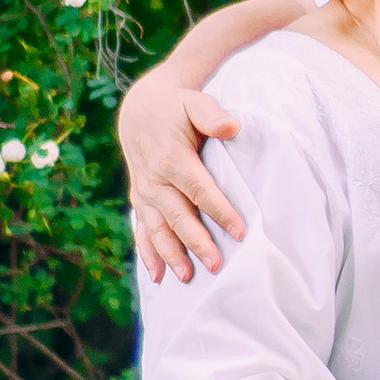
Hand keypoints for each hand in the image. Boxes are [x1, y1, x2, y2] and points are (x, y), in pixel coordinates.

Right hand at [122, 67, 247, 282]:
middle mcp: (154, 180)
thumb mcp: (194, 102)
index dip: (219, 211)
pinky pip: (142, 231)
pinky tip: (158, 276)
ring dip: (172, 254)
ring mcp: (145, 193)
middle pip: (179, 216)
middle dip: (197, 242)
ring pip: (158, 229)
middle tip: (217, 265)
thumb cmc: (176, 108)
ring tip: (187, 277)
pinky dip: (148, 254)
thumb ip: (212, 114)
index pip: (199, 189)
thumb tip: (231, 127)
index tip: (239, 231)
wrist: (140, 110)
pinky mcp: (140, 201)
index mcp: (171, 158)